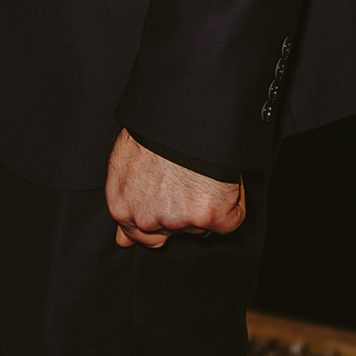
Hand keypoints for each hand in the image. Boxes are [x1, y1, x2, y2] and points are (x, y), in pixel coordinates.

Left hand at [105, 129, 244, 247]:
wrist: (180, 115)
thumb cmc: (152, 131)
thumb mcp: (124, 164)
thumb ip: (125, 203)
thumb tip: (123, 241)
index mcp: (122, 207)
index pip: (141, 237)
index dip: (160, 219)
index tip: (169, 204)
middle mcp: (147, 220)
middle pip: (173, 231)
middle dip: (182, 212)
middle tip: (186, 181)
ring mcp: (179, 220)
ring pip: (201, 225)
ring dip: (205, 204)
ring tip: (200, 172)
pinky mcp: (210, 216)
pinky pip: (231, 219)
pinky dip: (233, 202)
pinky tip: (221, 180)